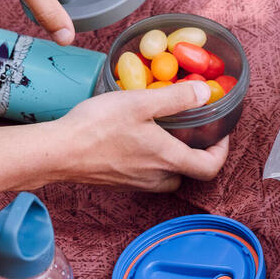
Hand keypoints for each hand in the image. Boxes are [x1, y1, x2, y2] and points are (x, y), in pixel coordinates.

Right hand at [43, 81, 229, 191]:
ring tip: (164, 134)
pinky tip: (134, 141)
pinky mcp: (117, 183)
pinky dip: (149, 162)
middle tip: (192, 132)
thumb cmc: (98, 126)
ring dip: (171, 159)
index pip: (210, 167)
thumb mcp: (140, 102)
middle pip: (188, 174)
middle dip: (196, 155)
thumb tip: (206, 94)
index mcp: (167, 159)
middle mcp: (155, 177)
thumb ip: (176, 98)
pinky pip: (143, 176)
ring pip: (165, 177)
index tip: (219, 133)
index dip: (221, 151)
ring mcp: (134, 183)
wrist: (58, 152)